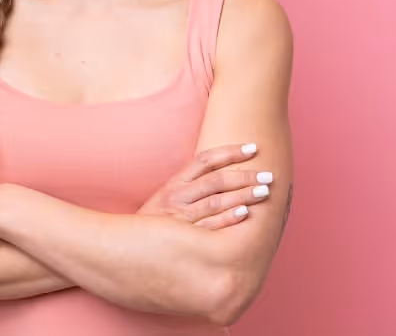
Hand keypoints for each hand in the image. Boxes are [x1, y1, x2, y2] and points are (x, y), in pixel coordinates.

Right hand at [138, 143, 273, 229]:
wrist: (127, 248)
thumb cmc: (154, 224)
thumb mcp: (166, 198)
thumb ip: (189, 185)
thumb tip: (221, 172)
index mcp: (174, 183)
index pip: (205, 160)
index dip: (230, 152)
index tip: (253, 148)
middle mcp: (177, 196)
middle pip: (215, 180)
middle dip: (244, 176)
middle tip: (268, 175)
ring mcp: (179, 217)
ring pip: (215, 201)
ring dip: (242, 195)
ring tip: (265, 191)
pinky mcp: (182, 238)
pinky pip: (209, 225)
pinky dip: (228, 218)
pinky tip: (246, 213)